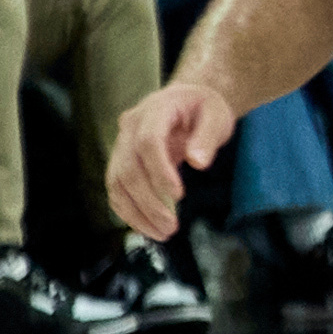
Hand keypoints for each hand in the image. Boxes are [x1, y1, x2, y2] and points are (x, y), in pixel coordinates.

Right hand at [106, 82, 235, 241]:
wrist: (187, 100)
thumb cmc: (203, 107)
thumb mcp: (216, 116)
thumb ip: (207, 138)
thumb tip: (198, 162)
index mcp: (154, 110)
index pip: (148, 142)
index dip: (159, 171)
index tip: (178, 195)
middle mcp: (130, 127)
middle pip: (129, 168)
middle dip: (148, 202)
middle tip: (170, 227)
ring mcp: (122, 144)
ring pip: (117, 182)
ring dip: (135, 212)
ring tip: (160, 233)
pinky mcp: (122, 160)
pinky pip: (116, 188)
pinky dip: (127, 210)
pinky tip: (146, 226)